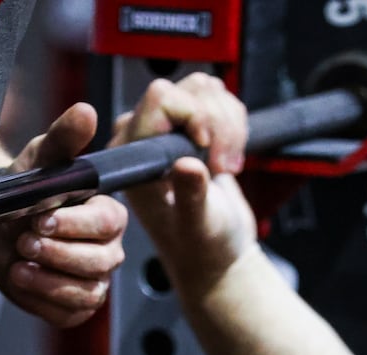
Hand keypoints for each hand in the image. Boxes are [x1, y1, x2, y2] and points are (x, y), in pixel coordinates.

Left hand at [0, 103, 128, 327]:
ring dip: (48, 278)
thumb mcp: (39, 161)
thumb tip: (85, 112)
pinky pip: (68, 312)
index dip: (74, 225)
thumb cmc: (26, 190)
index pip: (107, 224)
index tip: (41, 218)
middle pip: (99, 261)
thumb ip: (63, 140)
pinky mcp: (76, 307)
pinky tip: (22, 279)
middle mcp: (108, 251)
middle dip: (58, 253)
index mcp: (108, 214)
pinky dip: (42, 298)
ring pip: (85, 290)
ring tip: (19, 263)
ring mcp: (94, 282)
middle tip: (25, 240)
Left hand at [112, 74, 254, 287]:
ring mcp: (165, 129)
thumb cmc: (201, 248)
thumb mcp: (199, 225)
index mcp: (131, 158)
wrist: (217, 253)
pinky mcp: (189, 126)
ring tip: (227, 168)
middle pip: (188, 90)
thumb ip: (192, 195)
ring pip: (206, 89)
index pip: (160, 98)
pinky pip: (218, 97)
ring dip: (229, 125)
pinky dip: (235, 124)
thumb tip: (187, 165)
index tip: (207, 152)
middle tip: (223, 169)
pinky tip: (230, 159)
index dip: (193, 116)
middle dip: (217, 124)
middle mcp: (142, 137)